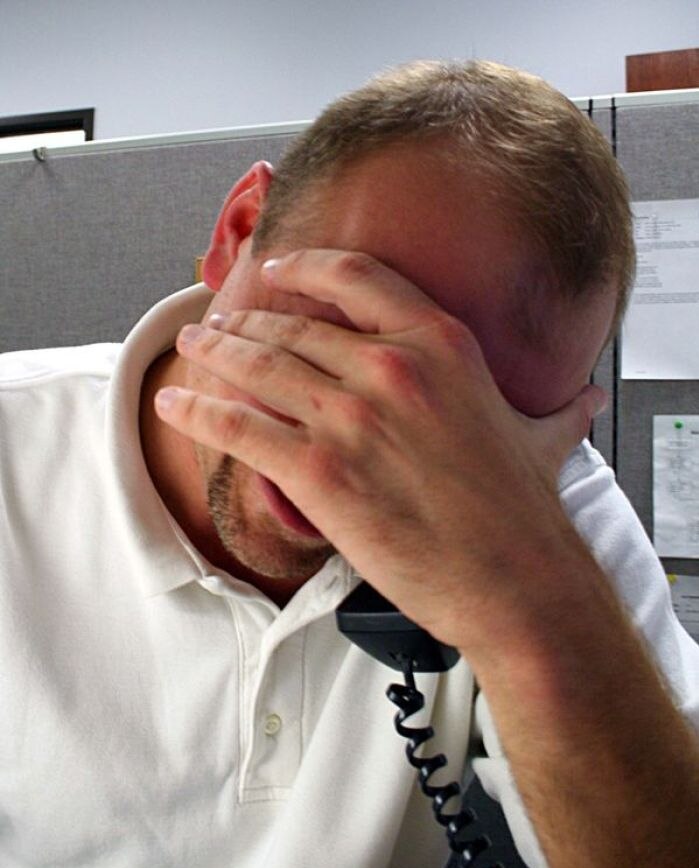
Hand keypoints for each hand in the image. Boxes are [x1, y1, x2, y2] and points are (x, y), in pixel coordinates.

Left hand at [155, 249, 605, 655]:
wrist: (514, 578)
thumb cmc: (522, 512)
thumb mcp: (541, 438)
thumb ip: (555, 410)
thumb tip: (585, 400)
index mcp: (441, 344)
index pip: (357, 276)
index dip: (305, 267)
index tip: (277, 270)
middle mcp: (391, 366)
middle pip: (294, 324)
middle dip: (245, 321)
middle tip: (219, 325)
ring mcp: (351, 417)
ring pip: (259, 366)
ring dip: (214, 354)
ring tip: (192, 348)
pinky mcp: (319, 471)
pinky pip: (242, 427)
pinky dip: (202, 412)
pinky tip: (178, 404)